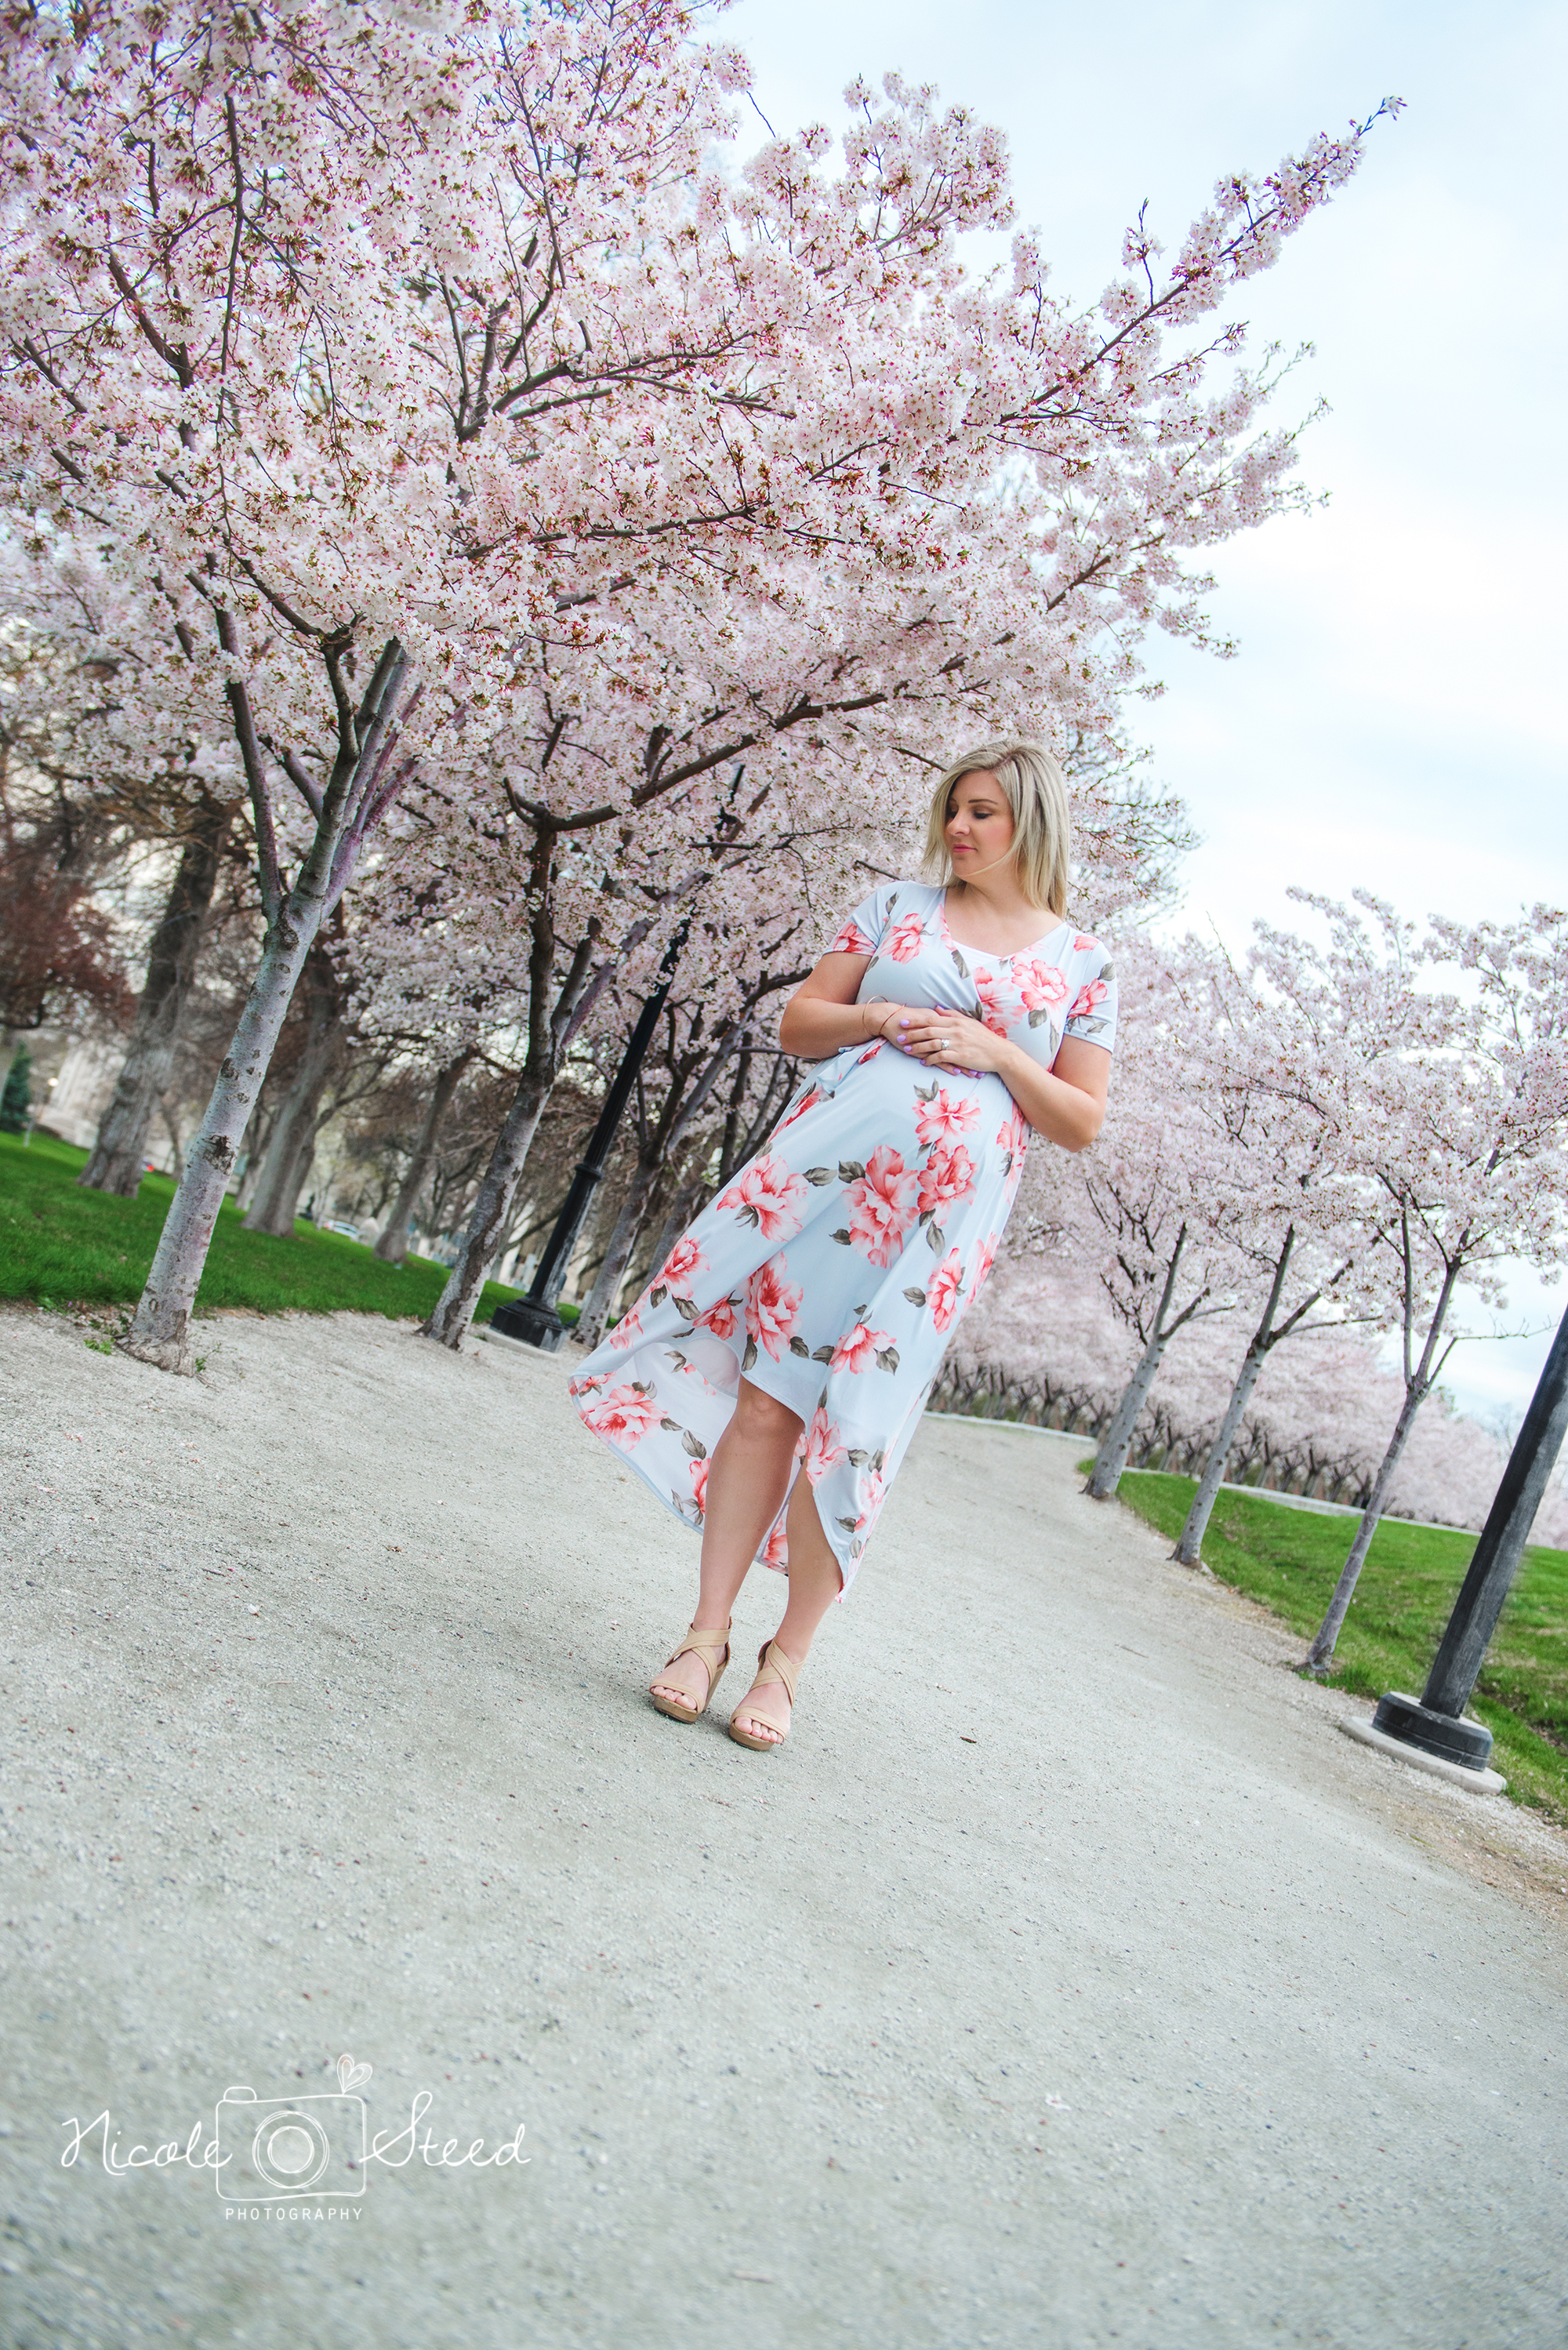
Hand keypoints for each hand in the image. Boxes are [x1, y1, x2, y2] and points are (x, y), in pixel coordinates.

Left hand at [891, 1006, 1007, 1074]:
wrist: (1000, 1053)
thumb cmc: (984, 1038)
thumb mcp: (970, 1022)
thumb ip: (952, 1015)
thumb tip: (937, 1008)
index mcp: (956, 1022)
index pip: (932, 1019)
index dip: (916, 1020)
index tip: (903, 1022)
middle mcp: (955, 1031)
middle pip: (928, 1031)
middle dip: (911, 1034)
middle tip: (898, 1036)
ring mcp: (958, 1044)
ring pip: (932, 1043)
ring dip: (917, 1047)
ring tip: (906, 1050)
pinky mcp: (960, 1056)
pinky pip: (941, 1057)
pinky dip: (931, 1059)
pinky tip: (923, 1062)